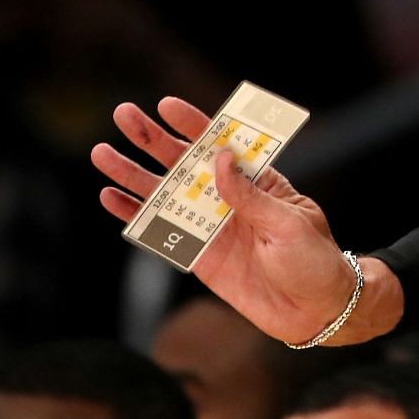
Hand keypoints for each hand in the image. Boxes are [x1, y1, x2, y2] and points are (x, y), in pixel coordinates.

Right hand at [91, 96, 402, 345]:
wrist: (316, 312)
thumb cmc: (314, 260)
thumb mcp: (289, 223)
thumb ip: (250, 195)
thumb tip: (220, 158)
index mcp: (258, 180)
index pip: (222, 143)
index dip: (194, 123)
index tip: (167, 105)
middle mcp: (229, 197)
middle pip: (185, 161)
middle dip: (153, 138)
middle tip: (124, 115)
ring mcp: (211, 225)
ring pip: (165, 194)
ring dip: (133, 174)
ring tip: (102, 153)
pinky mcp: (199, 255)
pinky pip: (162, 232)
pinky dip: (136, 216)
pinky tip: (111, 197)